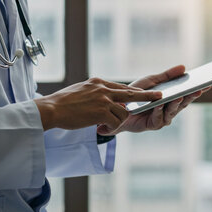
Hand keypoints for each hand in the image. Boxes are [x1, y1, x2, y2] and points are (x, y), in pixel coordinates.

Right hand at [34, 77, 161, 130]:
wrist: (52, 109)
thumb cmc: (63, 102)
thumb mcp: (81, 90)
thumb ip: (96, 92)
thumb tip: (105, 98)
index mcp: (99, 82)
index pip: (121, 87)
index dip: (134, 92)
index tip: (145, 93)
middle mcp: (103, 89)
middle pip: (132, 92)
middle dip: (147, 96)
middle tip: (160, 96)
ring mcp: (103, 99)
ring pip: (124, 111)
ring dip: (118, 121)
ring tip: (105, 125)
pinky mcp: (101, 111)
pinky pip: (116, 121)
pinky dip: (112, 128)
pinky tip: (102, 129)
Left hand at [97, 65, 209, 134]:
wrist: (118, 106)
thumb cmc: (136, 94)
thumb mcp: (153, 80)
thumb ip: (168, 75)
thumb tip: (184, 67)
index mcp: (171, 99)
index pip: (187, 94)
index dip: (197, 90)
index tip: (207, 84)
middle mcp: (169, 110)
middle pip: (183, 104)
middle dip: (191, 97)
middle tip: (198, 89)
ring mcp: (162, 119)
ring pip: (173, 112)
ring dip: (177, 104)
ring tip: (180, 96)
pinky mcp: (152, 125)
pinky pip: (159, 119)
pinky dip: (160, 111)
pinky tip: (160, 104)